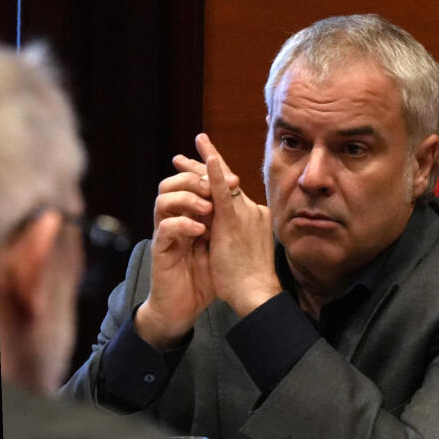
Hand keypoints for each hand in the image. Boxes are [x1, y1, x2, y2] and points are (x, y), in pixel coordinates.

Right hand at [134, 158, 217, 348]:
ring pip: (163, 200)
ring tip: (208, 208)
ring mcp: (166, 234)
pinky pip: (165, 228)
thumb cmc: (207, 277)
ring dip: (187, 199)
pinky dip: (183, 224)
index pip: (192, 184)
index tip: (233, 176)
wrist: (186, 306)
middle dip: (195, 179)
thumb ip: (228, 222)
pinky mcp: (161, 250)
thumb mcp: (223, 244)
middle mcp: (175, 220)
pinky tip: (201, 231)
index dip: (206, 172)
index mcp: (190, 216)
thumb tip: (245, 200)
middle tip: (216, 187)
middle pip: (173, 184)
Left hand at [192, 134, 281, 316]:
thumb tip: (227, 231)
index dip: (219, 177)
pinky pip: (221, 193)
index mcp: (255, 218)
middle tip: (195, 146)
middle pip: (226, 183)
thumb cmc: (251, 280)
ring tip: (182, 156)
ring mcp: (245, 213)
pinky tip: (207, 158)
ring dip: (201, 166)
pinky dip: (214, 174)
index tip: (208, 165)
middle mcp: (252, 211)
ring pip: (220, 184)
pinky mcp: (233, 221)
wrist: (256, 292)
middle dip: (207, 165)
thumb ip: (236, 235)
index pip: (233, 193)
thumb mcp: (245, 251)